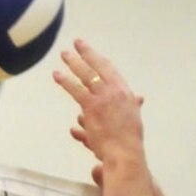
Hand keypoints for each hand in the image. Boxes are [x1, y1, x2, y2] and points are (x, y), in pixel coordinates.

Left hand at [53, 38, 143, 165]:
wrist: (124, 152)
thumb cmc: (128, 140)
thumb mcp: (134, 117)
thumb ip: (133, 105)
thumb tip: (139, 98)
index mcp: (124, 91)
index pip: (110, 70)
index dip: (99, 59)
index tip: (92, 53)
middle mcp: (114, 90)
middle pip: (98, 66)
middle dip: (86, 53)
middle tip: (76, 43)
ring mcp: (102, 97)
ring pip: (85, 74)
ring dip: (73, 62)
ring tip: (64, 54)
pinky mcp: (91, 107)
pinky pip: (76, 89)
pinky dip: (65, 81)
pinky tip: (57, 74)